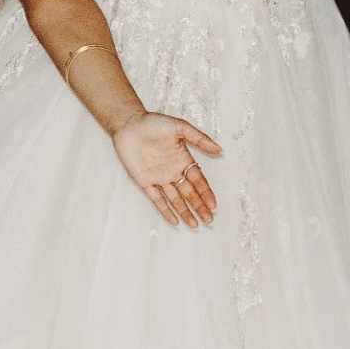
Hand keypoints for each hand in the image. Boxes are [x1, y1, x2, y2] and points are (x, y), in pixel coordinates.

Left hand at [111, 111, 222, 227]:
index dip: (206, 193)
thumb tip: (220, 150)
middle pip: (189, 193)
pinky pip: (156, 199)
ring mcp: (159, 178)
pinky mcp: (144, 181)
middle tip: (209, 220)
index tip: (214, 206)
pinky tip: (174, 220)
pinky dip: (165, 210)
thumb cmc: (154, 123)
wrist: (129, 124)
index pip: (198, 181)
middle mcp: (172, 171)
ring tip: (195, 225)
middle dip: (199, 207)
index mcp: (183, 159)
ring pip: (175, 199)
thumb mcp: (180, 128)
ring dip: (185, 212)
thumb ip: (200, 139)